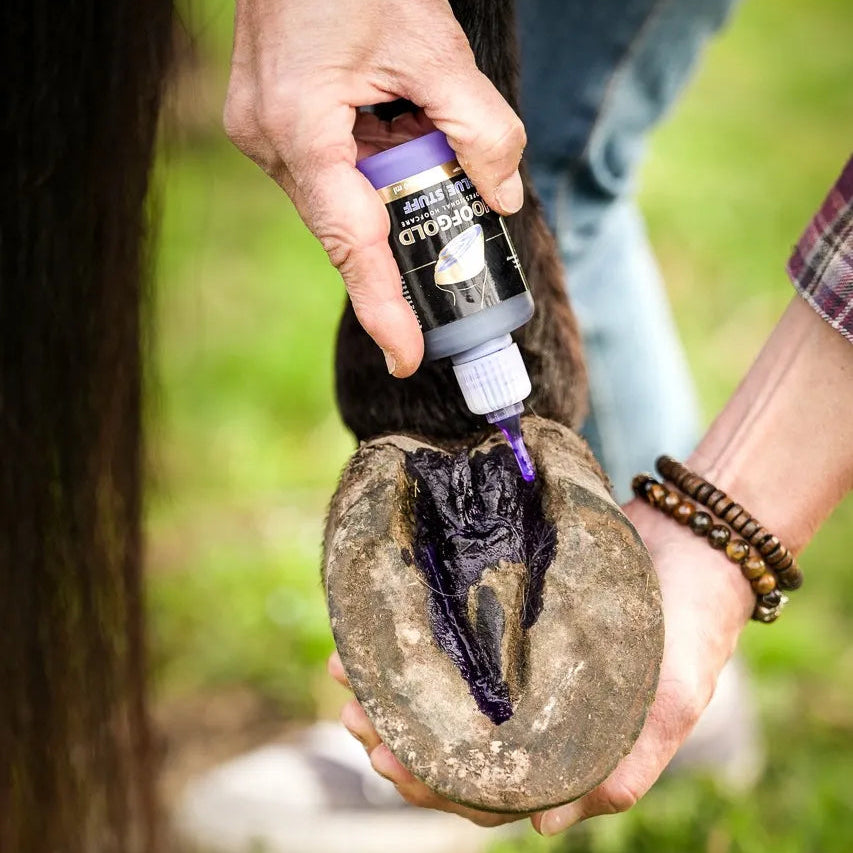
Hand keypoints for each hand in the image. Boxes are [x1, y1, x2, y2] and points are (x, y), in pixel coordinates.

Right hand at [224, 0, 526, 376]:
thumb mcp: (435, 44)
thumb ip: (481, 128)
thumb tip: (505, 196)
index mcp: (301, 128)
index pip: (352, 243)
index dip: (383, 308)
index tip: (408, 358)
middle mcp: (269, 143)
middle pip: (349, 227)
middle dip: (404, 231)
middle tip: (451, 220)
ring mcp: (262, 134)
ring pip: (340, 200)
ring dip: (388, 189)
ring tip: (415, 126)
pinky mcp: (270, 124)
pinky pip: (328, 172)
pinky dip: (368, 167)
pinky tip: (392, 122)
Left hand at [329, 497, 753, 833]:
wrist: (698, 542)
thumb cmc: (695, 628)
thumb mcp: (673, 703)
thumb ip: (625, 769)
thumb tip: (543, 825)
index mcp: (569, 746)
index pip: (490, 790)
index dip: (434, 786)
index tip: (387, 761)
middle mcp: (538, 711)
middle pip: (456, 746)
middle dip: (399, 740)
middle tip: (356, 717)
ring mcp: (522, 666)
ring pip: (449, 696)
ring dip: (398, 694)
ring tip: (351, 675)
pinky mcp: (513, 620)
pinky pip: (459, 641)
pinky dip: (421, 643)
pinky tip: (382, 631)